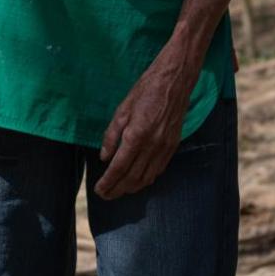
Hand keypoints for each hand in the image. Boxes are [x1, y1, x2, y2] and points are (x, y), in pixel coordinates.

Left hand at [94, 43, 198, 198]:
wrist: (175, 79)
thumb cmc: (145, 89)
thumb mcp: (122, 108)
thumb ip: (112, 135)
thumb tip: (105, 158)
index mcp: (136, 134)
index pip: (119, 167)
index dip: (108, 182)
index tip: (99, 190)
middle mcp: (152, 145)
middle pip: (133, 177)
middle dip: (117, 190)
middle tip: (105, 195)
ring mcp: (165, 147)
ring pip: (147, 177)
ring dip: (132, 188)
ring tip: (119, 191)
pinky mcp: (173, 145)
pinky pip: (158, 170)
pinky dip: (147, 179)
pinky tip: (138, 181)